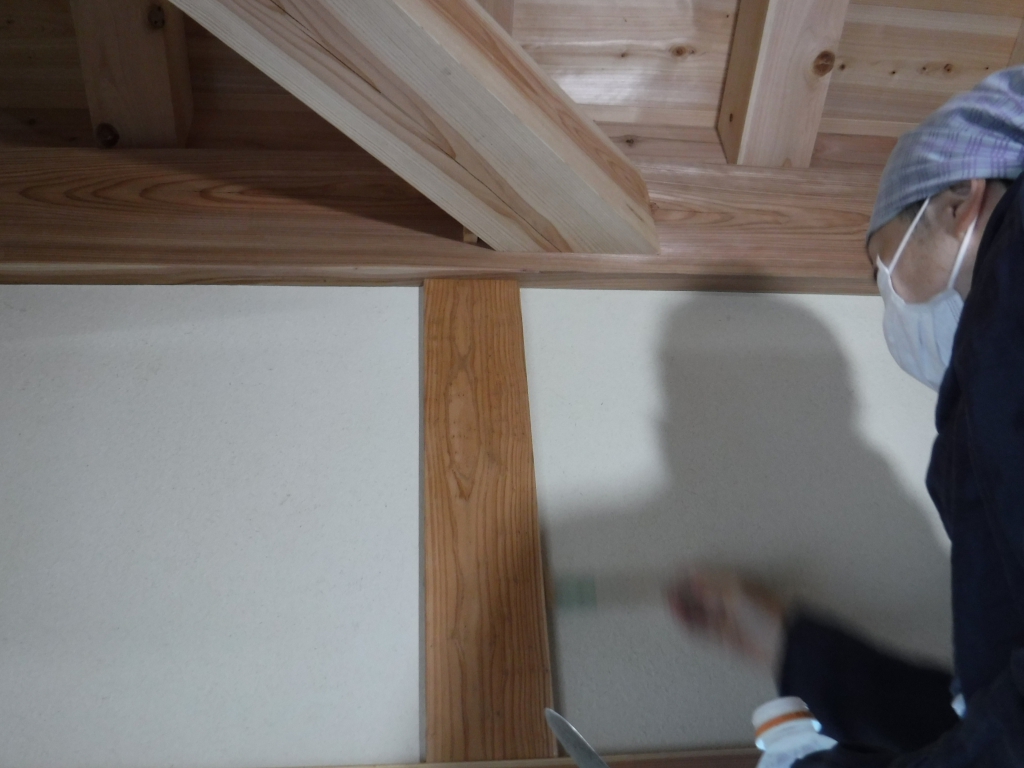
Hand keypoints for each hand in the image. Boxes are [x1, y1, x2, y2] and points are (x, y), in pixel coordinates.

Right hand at [668, 569, 785, 668]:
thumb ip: (710, 583)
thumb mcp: (735, 593)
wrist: (784, 646)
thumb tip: (690, 570)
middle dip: (681, 594)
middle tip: (665, 594)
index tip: (670, 578)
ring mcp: (725, 620)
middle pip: (698, 596)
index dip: (686, 578)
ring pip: (698, 613)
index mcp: (732, 586)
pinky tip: (679, 620)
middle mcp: (727, 602)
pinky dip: (689, 625)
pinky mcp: (724, 639)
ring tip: (670, 606)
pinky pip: (702, 631)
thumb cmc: (764, 613)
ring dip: (683, 610)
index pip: (703, 578)